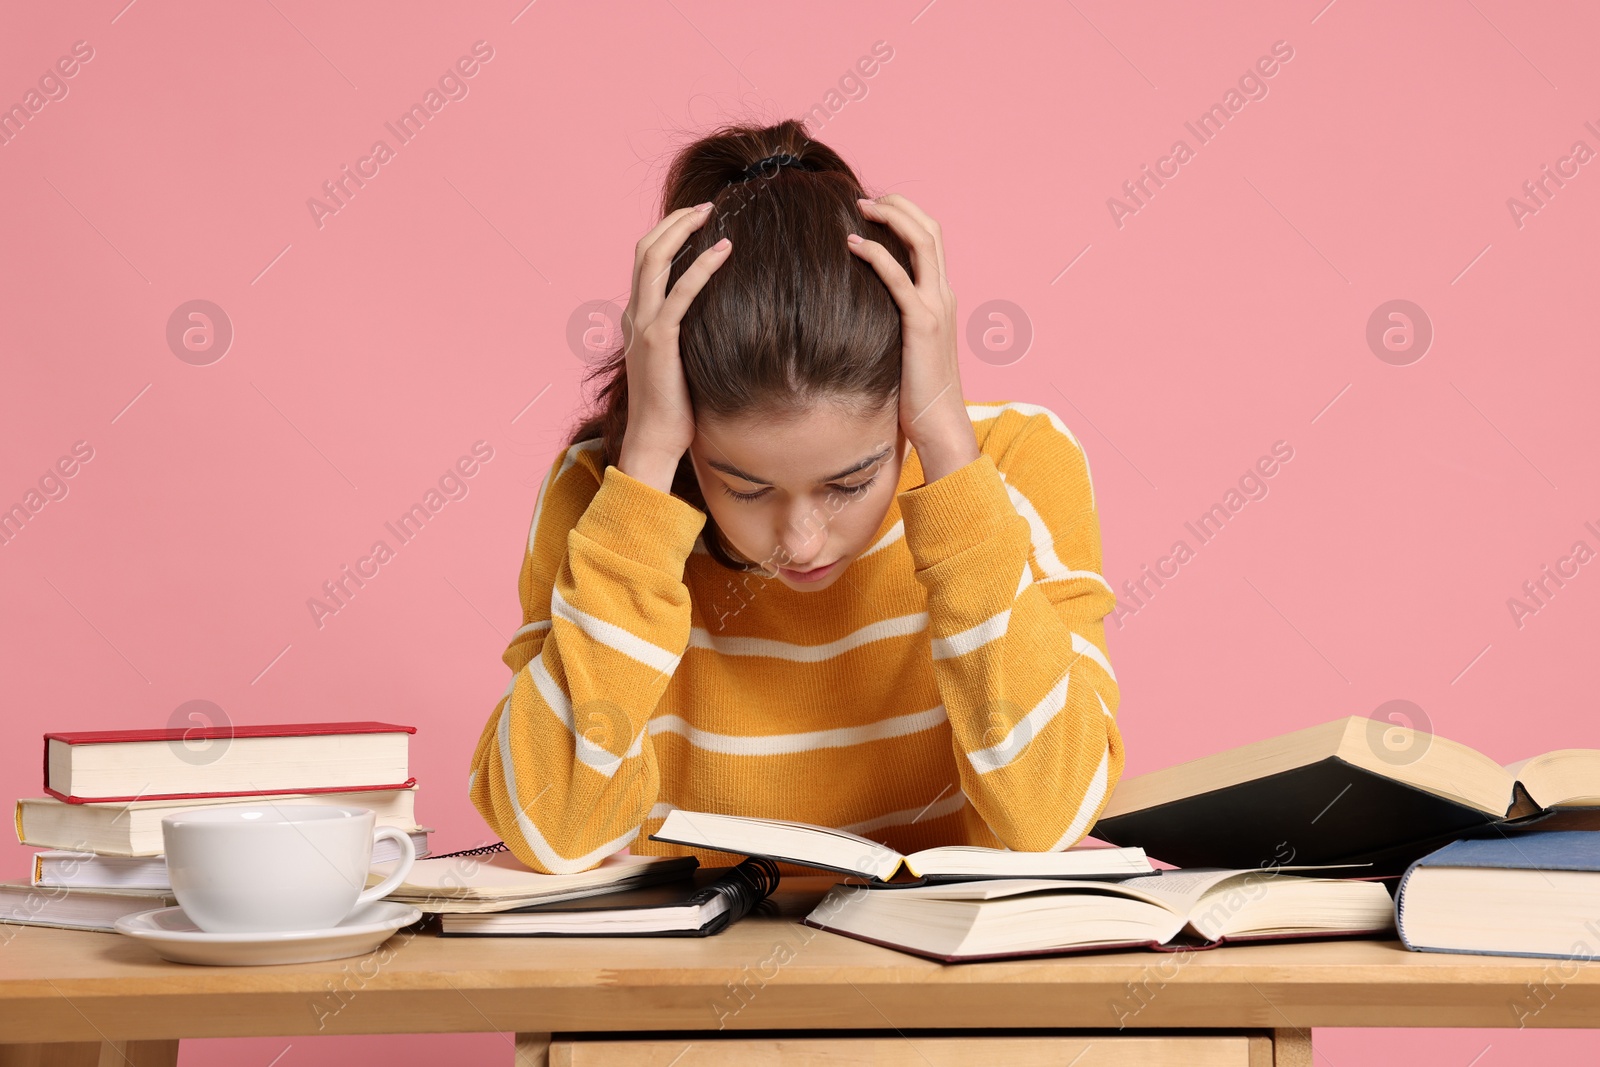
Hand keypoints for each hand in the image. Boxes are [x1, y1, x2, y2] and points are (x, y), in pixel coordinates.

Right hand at [616, 203, 732, 492]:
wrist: (653, 441)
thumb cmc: (672, 410)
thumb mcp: (676, 363)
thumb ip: (685, 337)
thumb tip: (716, 324)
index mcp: (635, 318)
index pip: (645, 262)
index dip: (667, 234)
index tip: (695, 219)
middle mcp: (634, 315)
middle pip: (646, 250)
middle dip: (674, 221)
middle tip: (705, 206)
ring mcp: (643, 326)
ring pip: (654, 260)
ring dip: (682, 230)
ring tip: (710, 213)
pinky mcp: (660, 340)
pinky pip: (680, 293)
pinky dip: (701, 267)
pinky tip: (723, 251)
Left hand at [847, 194, 978, 483]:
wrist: (940, 424)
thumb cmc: (918, 394)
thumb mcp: (906, 350)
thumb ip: (894, 326)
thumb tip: (862, 316)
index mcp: (942, 299)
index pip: (930, 241)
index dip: (905, 217)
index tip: (873, 210)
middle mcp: (944, 295)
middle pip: (930, 230)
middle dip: (899, 205)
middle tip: (865, 198)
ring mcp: (936, 307)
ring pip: (922, 242)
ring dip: (891, 217)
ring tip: (860, 207)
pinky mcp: (922, 324)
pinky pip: (899, 278)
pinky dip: (877, 254)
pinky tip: (853, 244)